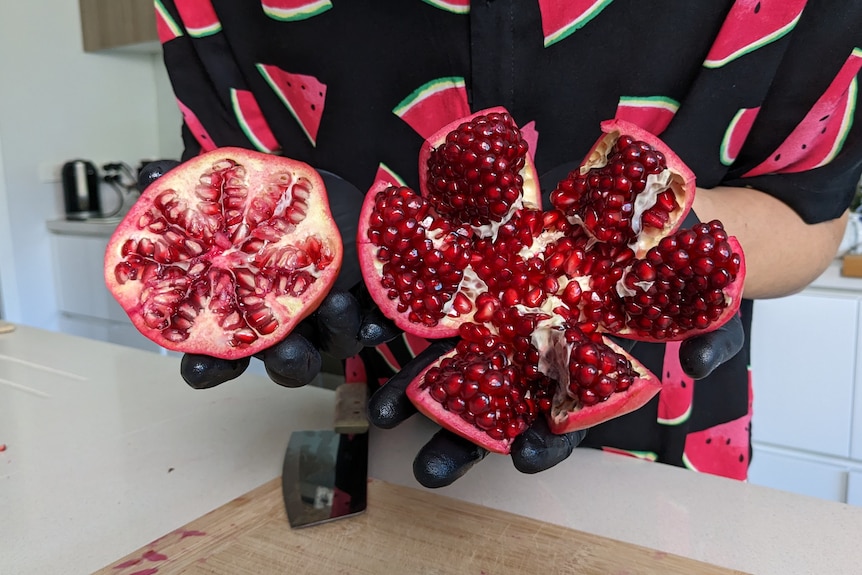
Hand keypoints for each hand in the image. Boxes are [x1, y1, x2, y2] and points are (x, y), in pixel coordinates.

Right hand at [135, 160, 400, 389]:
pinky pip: (372, 324)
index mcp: (245, 309)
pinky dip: (374, 322)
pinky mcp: (364, 303)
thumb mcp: (233, 186)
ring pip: (331, 345)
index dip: (207, 368)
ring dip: (334, 333)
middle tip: (281, 347)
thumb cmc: (271, 198)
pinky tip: (378, 317)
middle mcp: (286, 323)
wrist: (330, 185)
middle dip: (283, 360)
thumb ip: (192, 188)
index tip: (201, 366)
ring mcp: (327, 317)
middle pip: (283, 361)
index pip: (219, 355)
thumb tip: (150, 174)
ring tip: (335, 304)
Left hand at [365, 162, 746, 487]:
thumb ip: (711, 332)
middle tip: (426, 467)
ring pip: (456, 350)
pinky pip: (440, 284)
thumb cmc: (682, 260)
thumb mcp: (710, 294)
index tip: (521, 460)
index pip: (564, 418)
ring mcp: (508, 304)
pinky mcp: (487, 258)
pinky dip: (405, 306)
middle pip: (496, 398)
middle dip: (460, 434)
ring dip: (417, 380)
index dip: (545, 442)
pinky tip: (374, 324)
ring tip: (383, 407)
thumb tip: (700, 362)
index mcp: (586, 363)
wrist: (654, 203)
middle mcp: (539, 343)